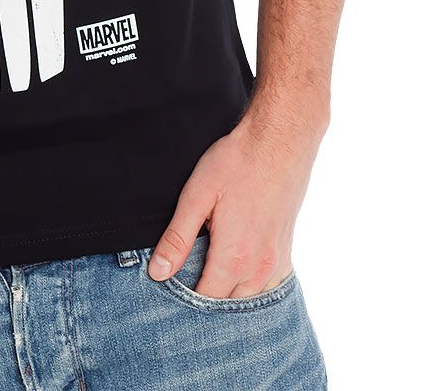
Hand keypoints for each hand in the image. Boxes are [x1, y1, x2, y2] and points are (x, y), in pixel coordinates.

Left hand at [146, 107, 321, 298]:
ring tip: (207, 274)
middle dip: (206, 299)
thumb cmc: (236, 163)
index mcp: (234, 257)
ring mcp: (277, 262)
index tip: (169, 286)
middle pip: (228, 304)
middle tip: (185, 278)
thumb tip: (158, 272)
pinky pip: (269, 286)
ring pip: (250, 297)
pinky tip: (237, 271)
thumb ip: (178, 238)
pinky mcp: (286, 251)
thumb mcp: (197, 196)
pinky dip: (251, 286)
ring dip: (230, 294)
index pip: (205, 299)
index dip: (185, 299)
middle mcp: (260, 268)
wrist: (279, 140)